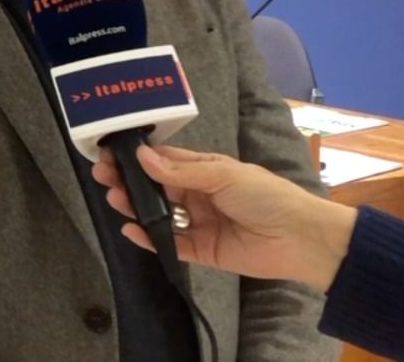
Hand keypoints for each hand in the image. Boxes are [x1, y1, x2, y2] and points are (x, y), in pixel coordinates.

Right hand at [92, 144, 357, 290]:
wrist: (299, 239)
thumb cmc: (267, 196)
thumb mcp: (224, 175)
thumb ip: (182, 172)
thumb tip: (144, 157)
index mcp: (206, 170)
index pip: (165, 161)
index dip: (139, 157)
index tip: (111, 153)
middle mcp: (198, 195)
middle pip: (156, 187)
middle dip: (130, 181)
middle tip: (104, 176)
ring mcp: (198, 223)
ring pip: (159, 214)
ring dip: (136, 206)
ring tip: (113, 198)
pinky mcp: (201, 251)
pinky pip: (169, 244)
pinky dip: (149, 238)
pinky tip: (131, 229)